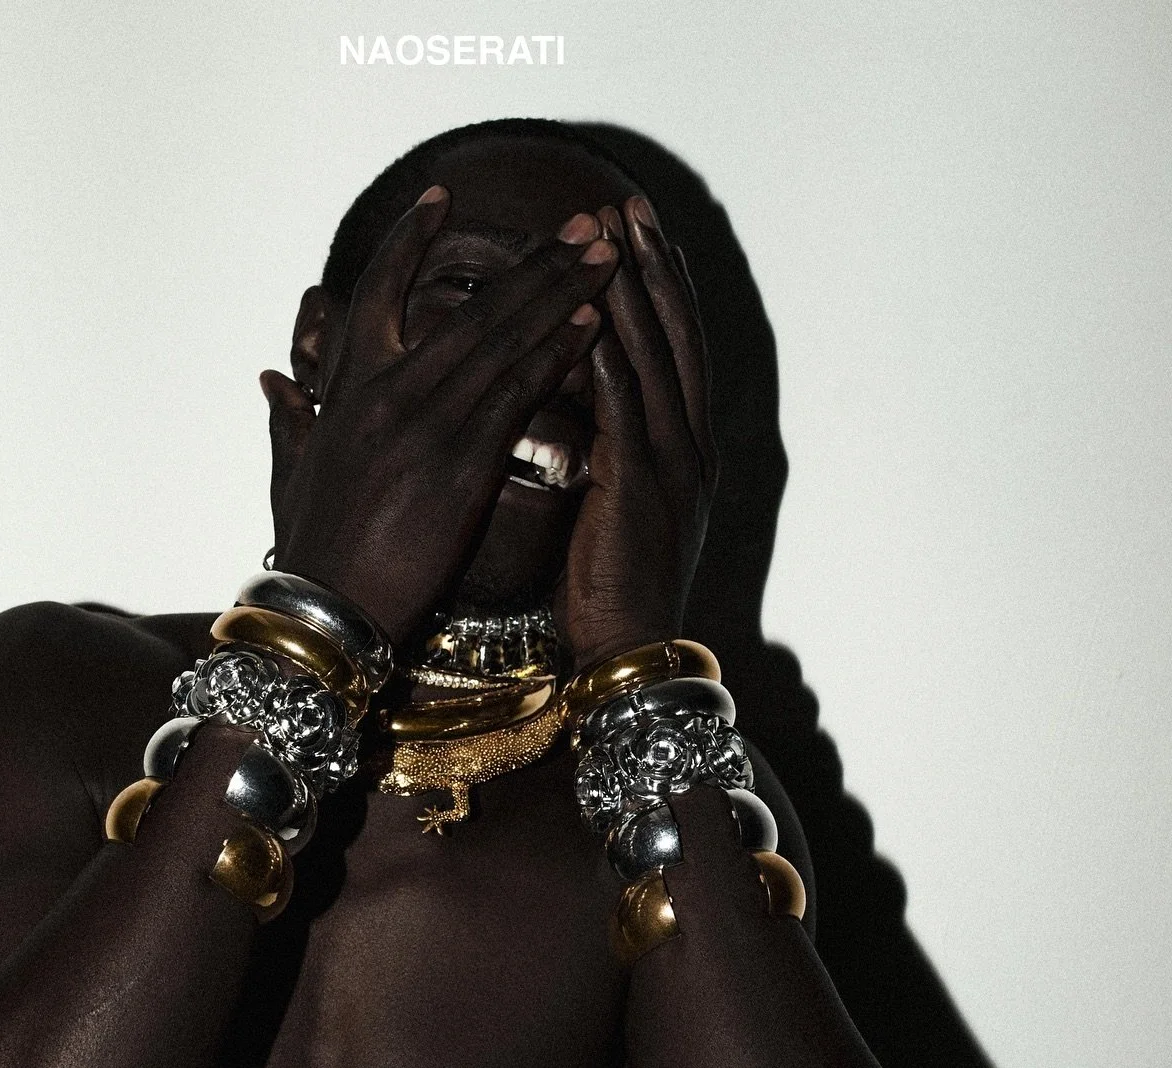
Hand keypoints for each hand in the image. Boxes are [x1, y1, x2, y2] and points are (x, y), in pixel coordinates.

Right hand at [260, 187, 617, 645]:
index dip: (410, 239)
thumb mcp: (291, 474)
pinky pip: (517, 395)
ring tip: (605, 257)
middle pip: (470, 307)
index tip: (444, 196)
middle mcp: (388, 392)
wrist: (327, 612)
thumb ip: (288, 419)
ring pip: (503, 340)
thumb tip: (273, 378)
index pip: (379, 289)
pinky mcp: (460, 464)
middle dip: (534, 261)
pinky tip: (593, 326)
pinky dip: (556, 355)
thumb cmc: (311, 551)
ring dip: (561, 294)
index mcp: (347, 388)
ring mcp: (425, 424)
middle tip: (585, 223)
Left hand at [560, 197, 718, 669]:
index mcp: (686, 452)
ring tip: (610, 234)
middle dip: (653, 267)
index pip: (679, 351)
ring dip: (634, 292)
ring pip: (658, 358)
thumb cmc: (609, 595)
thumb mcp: (614, 511)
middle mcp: (691, 448)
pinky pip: (628, 404)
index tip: (638, 237)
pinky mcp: (641, 486)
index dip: (661, 290)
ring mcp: (673, 464)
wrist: (629, 653)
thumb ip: (609, 460)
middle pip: (678, 336)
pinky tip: (590, 312)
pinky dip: (612, 354)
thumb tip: (583, 424)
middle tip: (628, 207)